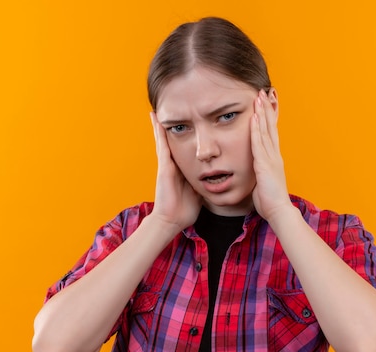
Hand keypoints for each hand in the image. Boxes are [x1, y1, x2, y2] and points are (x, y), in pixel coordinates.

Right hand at [149, 112, 201, 230]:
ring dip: (161, 124)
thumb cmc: (185, 209)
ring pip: (164, 139)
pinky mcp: (164, 166)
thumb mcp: (200, 190)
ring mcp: (167, 164)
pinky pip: (162, 145)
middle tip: (170, 108)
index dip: (186, 133)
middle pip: (174, 139)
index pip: (185, 146)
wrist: (173, 220)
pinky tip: (157, 120)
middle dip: (173, 125)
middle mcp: (173, 163)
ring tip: (158, 108)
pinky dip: (159, 132)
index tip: (189, 120)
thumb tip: (218, 177)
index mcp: (183, 168)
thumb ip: (206, 181)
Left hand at [250, 89, 292, 222]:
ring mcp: (271, 158)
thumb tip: (254, 170)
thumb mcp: (263, 181)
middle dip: (266, 109)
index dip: (268, 117)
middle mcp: (274, 155)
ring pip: (265, 131)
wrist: (278, 210)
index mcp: (273, 158)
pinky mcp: (265, 165)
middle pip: (270, 127)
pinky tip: (253, 119)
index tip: (264, 103)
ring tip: (259, 98)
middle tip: (262, 92)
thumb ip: (259, 172)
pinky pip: (259, 144)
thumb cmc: (269, 200)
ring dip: (262, 114)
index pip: (271, 133)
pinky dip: (256, 130)